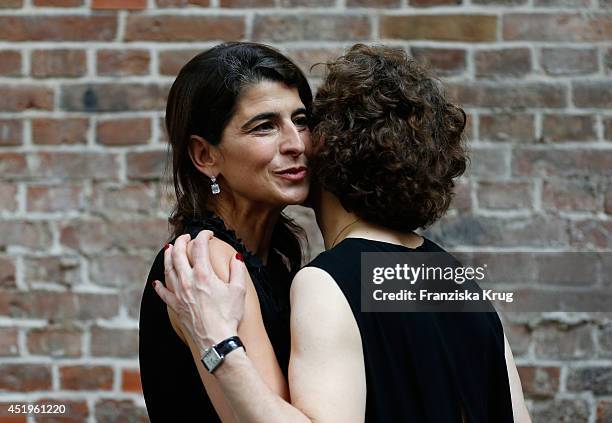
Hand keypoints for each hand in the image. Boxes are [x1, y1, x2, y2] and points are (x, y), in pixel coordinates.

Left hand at [153, 230, 247, 355]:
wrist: (215, 341)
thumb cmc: (228, 317)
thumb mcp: (239, 291)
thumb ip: (237, 270)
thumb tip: (236, 257)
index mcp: (203, 274)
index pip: (200, 247)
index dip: (203, 236)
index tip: (208, 234)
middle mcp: (187, 281)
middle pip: (179, 254)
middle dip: (181, 242)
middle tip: (185, 237)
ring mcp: (179, 294)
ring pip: (168, 270)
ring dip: (168, 257)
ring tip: (169, 249)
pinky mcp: (175, 307)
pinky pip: (163, 293)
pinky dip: (159, 286)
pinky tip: (157, 282)